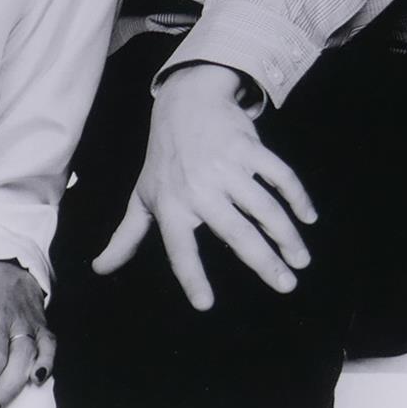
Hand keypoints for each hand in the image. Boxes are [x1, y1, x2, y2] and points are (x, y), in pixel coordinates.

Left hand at [92, 64, 317, 309]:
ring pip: (263, 207)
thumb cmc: (163, 158)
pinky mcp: (248, 147)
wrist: (184, 103)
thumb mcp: (142, 196)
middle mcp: (197, 189)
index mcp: (170, 206)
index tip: (205, 304)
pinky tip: (308, 217)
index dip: (190, 276)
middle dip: (263, 262)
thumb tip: (98, 269)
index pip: (179, 248)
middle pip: (235, 232)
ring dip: (286, 236)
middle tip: (286, 286)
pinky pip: (279, 175)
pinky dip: (297, 197)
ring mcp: (224, 166)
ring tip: (300, 260)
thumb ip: (126, 237)